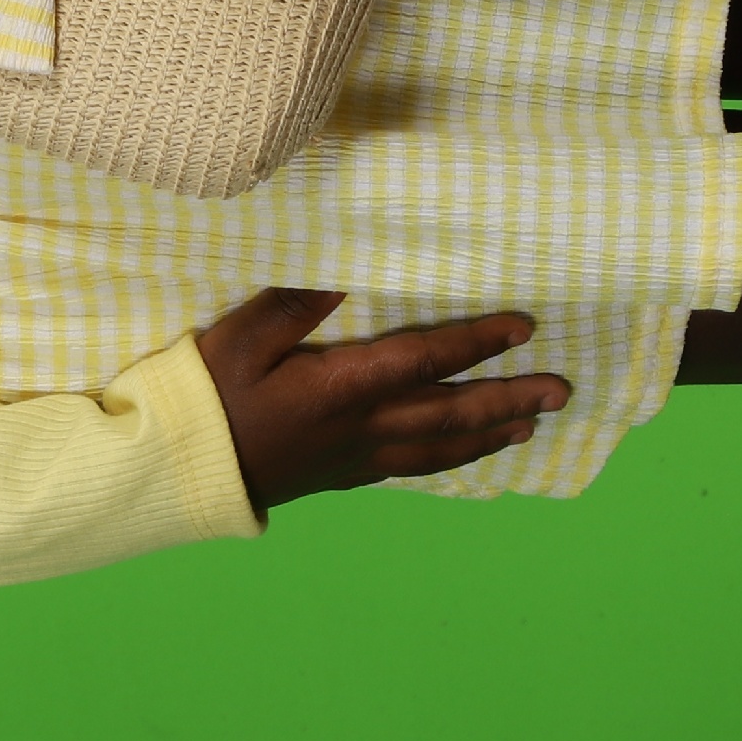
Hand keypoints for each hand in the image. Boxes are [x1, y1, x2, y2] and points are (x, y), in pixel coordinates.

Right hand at [195, 289, 569, 509]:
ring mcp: (357, 456)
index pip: (427, 360)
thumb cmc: (208, 396)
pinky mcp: (344, 475)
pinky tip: (465, 455)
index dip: (479, 342)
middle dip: (510, 398)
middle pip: (451, 413)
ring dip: (491, 434)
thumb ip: (296, 301)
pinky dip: (452, 460)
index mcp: (344, 387)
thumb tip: (349, 265)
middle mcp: (364, 427)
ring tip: (532, 425)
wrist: (181, 469)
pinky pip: (413, 468)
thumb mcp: (241, 338)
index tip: (524, 327)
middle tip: (560, 391)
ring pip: (441, 448)